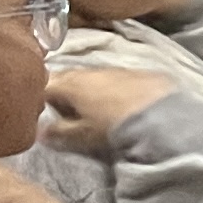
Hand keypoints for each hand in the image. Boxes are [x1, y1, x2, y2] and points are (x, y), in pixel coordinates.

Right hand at [38, 65, 175, 144]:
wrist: (161, 115)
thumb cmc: (113, 127)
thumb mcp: (83, 134)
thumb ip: (59, 131)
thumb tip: (40, 132)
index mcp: (70, 84)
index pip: (45, 85)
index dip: (40, 97)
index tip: (43, 109)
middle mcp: (88, 71)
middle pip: (67, 77)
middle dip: (63, 89)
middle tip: (65, 106)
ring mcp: (113, 69)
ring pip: (90, 75)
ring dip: (87, 86)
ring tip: (91, 103)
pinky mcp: (135, 72)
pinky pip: (114, 76)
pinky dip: (110, 85)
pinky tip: (117, 96)